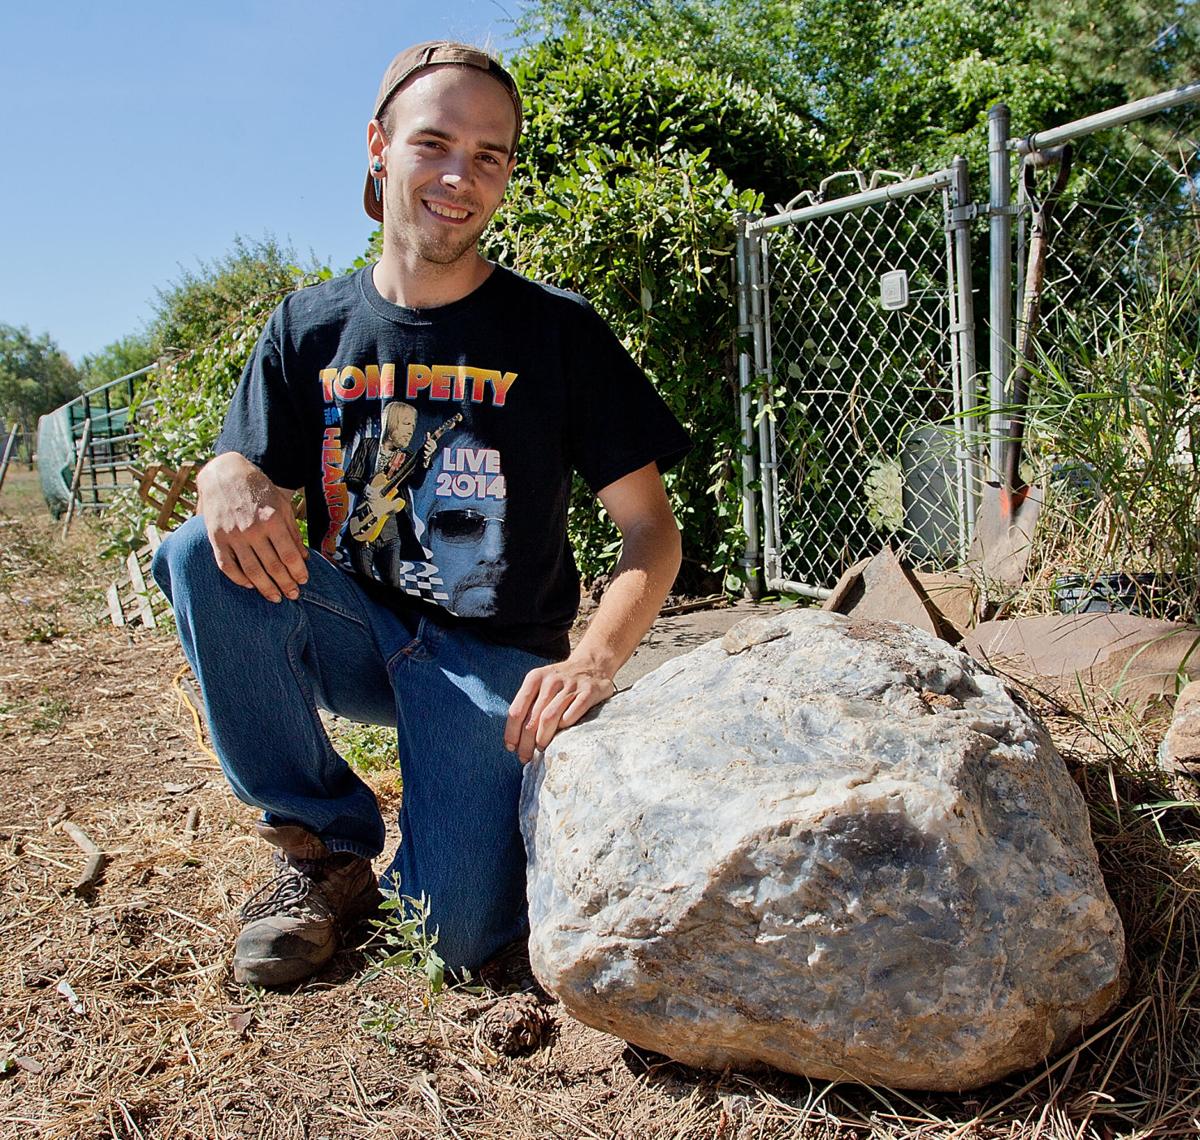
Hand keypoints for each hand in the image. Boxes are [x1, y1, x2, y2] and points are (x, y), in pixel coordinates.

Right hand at [197, 453, 308, 602]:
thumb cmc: (259, 489)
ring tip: (276, 598)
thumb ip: (292, 531)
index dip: (298, 572)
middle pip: (272, 567)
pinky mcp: (216, 538)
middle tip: (293, 595)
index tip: (304, 581)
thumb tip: (303, 557)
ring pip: (251, 571)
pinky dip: (239, 579)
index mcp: (272, 519)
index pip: (289, 555)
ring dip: (265, 588)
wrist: (225, 474)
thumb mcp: (282, 505)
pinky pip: (227, 566)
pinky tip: (250, 586)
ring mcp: (232, 535)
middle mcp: (252, 529)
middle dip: (285, 584)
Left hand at [505, 660, 617, 762]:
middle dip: (526, 742)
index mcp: (535, 678)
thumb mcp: (541, 685)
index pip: (516, 710)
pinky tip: (562, 735)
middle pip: (532, 718)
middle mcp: (551, 680)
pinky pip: (572, 714)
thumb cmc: (561, 683)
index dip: (512, 732)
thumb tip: (515, 739)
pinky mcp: (589, 691)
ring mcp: (571, 685)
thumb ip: (529, 706)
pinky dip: (565, 727)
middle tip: (525, 757)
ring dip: (543, 739)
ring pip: (550, 718)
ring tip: (541, 750)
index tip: (511, 747)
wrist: (592, 664)